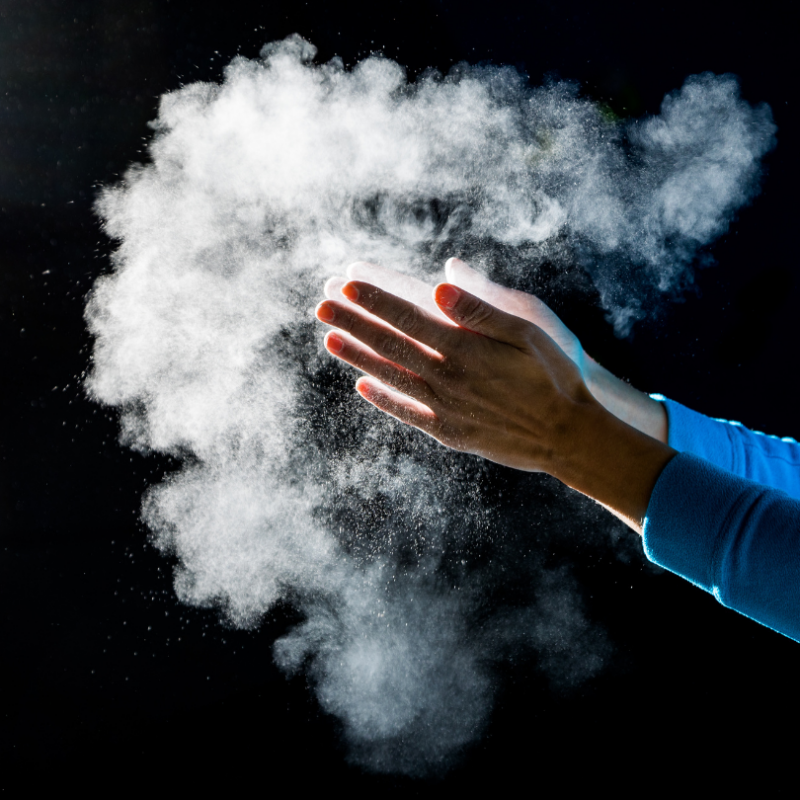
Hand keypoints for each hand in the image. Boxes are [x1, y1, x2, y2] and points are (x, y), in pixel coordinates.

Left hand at [316, 278, 592, 472]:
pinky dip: (383, 399)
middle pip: (391, 345)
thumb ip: (482, 310)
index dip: (375, 300)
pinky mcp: (449, 432)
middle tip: (321, 305)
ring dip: (357, 357)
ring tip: (330, 339)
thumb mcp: (528, 332)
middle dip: (354, 322)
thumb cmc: (554, 375)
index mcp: (465, 348)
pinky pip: (408, 413)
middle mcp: (447, 377)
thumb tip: (439, 285)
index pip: (408, 317)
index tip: (345, 283)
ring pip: (392, 377)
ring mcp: (445, 408)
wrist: (569, 436)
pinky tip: (361, 387)